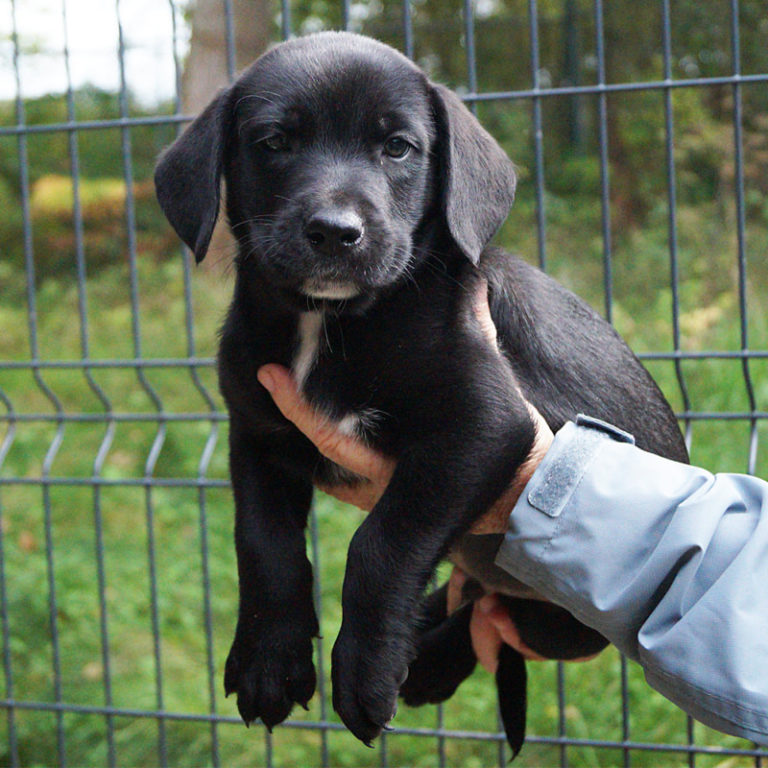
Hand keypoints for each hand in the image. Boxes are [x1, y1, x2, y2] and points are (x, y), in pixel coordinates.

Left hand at [256, 280, 553, 524]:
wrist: (526, 495)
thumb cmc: (508, 448)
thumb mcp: (491, 390)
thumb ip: (478, 337)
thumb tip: (473, 283)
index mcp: (392, 463)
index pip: (330, 436)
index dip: (296, 406)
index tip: (269, 376)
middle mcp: (378, 484)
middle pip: (320, 452)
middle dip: (294, 416)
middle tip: (269, 377)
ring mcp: (382, 496)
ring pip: (330, 470)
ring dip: (311, 437)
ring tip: (288, 400)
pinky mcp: (390, 499)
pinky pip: (349, 481)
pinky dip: (334, 460)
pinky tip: (324, 434)